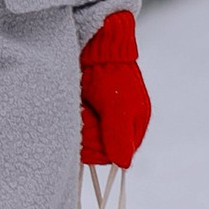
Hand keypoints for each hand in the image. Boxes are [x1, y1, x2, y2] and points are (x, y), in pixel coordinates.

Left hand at [78, 8, 151, 167]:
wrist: (94, 42)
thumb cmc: (110, 71)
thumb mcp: (118, 104)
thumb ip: (119, 135)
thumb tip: (124, 166)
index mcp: (135, 124)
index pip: (116, 156)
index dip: (99, 148)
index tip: (90, 129)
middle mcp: (120, 124)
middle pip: (98, 149)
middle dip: (87, 133)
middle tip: (82, 112)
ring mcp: (103, 117)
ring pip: (85, 139)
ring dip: (77, 124)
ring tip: (78, 104)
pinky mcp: (87, 110)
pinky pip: (76, 126)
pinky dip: (72, 117)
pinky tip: (74, 102)